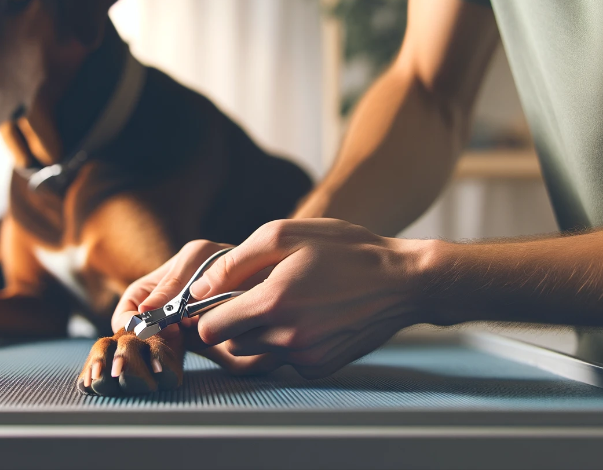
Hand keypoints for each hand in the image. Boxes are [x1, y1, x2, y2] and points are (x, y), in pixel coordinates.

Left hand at [139, 219, 427, 378]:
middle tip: (259, 294)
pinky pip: (285, 360)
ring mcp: (305, 357)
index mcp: (273, 302)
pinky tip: (310, 317)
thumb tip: (200, 288)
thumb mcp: (285, 234)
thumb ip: (235, 262)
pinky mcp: (321, 367)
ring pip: (257, 352)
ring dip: (261, 332)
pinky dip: (288, 342)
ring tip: (287, 302)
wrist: (403, 282)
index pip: (210, 328)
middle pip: (231, 342)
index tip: (220, 299)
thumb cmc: (344, 250)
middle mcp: (287, 337)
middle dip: (236, 321)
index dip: (208, 313)